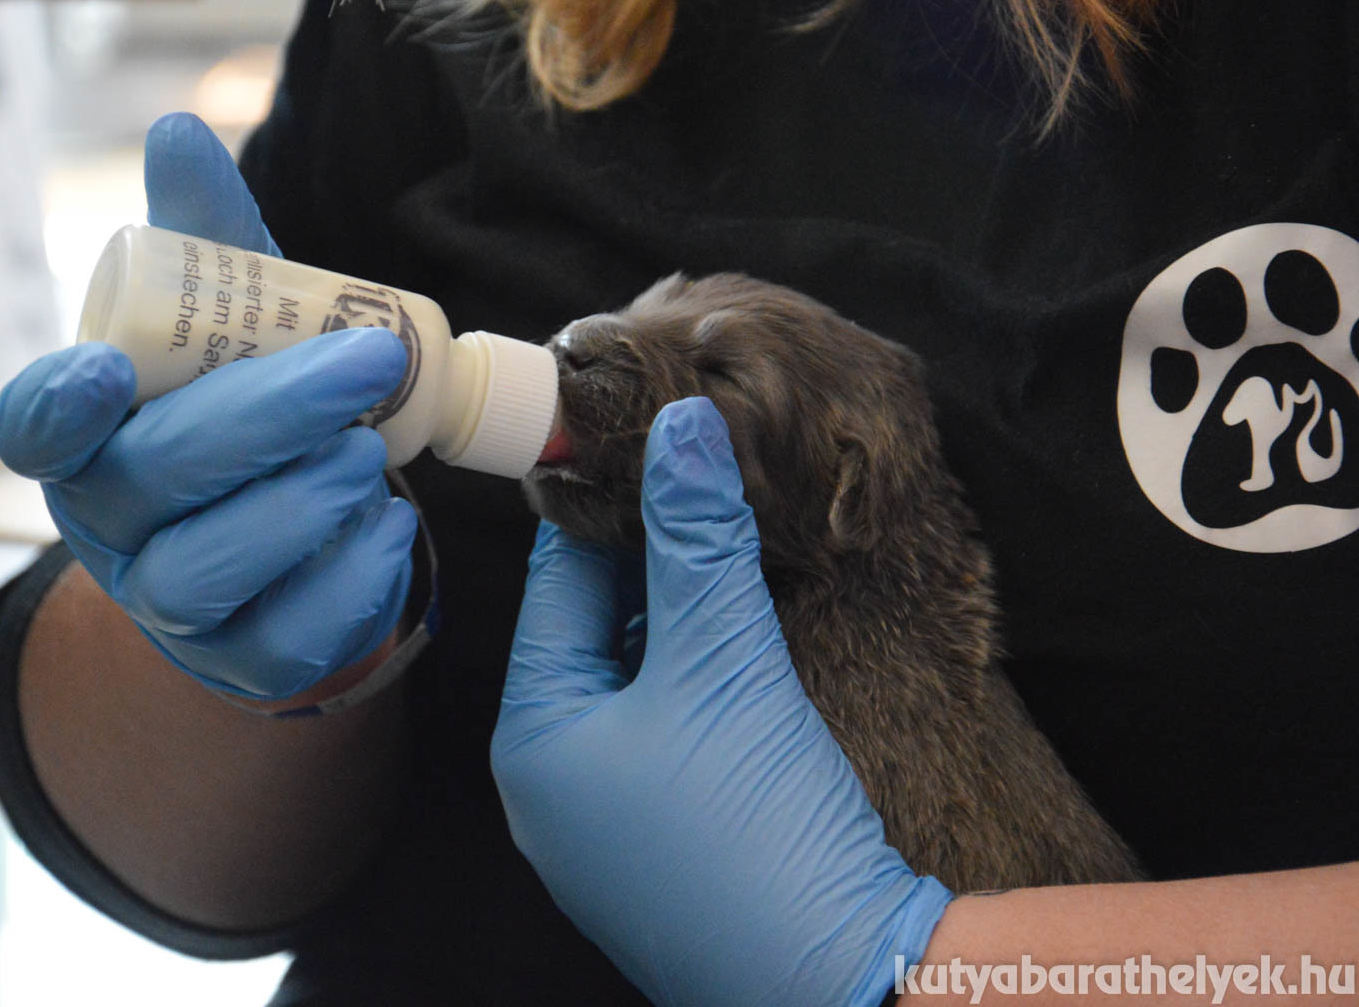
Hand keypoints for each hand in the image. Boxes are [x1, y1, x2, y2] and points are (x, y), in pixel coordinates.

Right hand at [0, 113, 416, 699]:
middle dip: (266, 417)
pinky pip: (288, 636)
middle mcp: (110, 528)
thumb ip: (205, 244)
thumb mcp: (228, 330)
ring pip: (212, 570)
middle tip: (368, 364)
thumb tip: (181, 131)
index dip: (60, 406)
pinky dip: (350, 578)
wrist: (284, 546)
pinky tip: (387, 528)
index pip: (34, 430)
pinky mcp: (244, 661)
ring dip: (305, 503)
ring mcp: (171, 607)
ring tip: (369, 453)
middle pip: (154, 482)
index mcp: (87, 439)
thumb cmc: (242, 417)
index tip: (110, 367)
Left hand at [491, 397, 952, 1006]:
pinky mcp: (670, 840)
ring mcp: (611, 819)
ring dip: (685, 614)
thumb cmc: (755, 834)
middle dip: (652, 558)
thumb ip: (699, 542)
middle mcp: (556, 783)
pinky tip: (750, 633)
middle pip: (596, 631)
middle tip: (704, 479)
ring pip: (640, 678)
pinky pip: (672, 729)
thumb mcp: (724, 667)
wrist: (841, 983)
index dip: (603, 505)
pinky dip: (704, 675)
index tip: (643, 437)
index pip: (557, 585)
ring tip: (733, 538)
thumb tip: (682, 425)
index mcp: (535, 738)